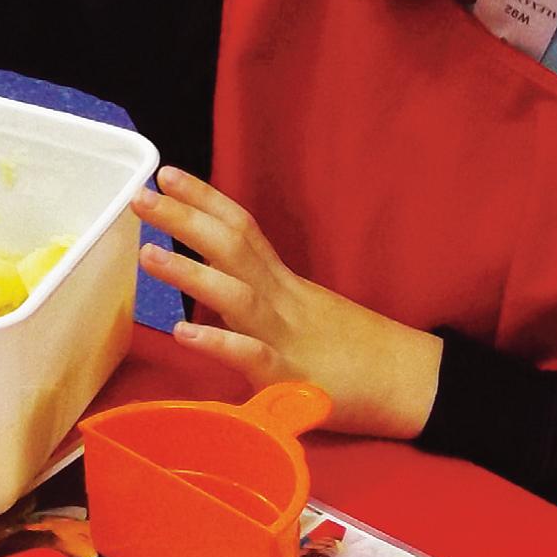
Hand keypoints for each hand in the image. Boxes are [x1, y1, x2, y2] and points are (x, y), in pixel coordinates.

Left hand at [132, 167, 442, 437]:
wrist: (416, 383)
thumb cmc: (358, 353)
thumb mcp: (306, 313)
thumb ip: (262, 297)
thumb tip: (214, 288)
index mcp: (285, 283)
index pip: (242, 227)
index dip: (204, 199)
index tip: (167, 173)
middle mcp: (283, 299)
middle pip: (232, 247)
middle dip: (184, 219)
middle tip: (140, 197)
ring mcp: (286, 337)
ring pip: (236, 295)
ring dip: (190, 274)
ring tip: (147, 255)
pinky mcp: (293, 378)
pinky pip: (252, 357)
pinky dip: (218, 344)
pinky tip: (184, 335)